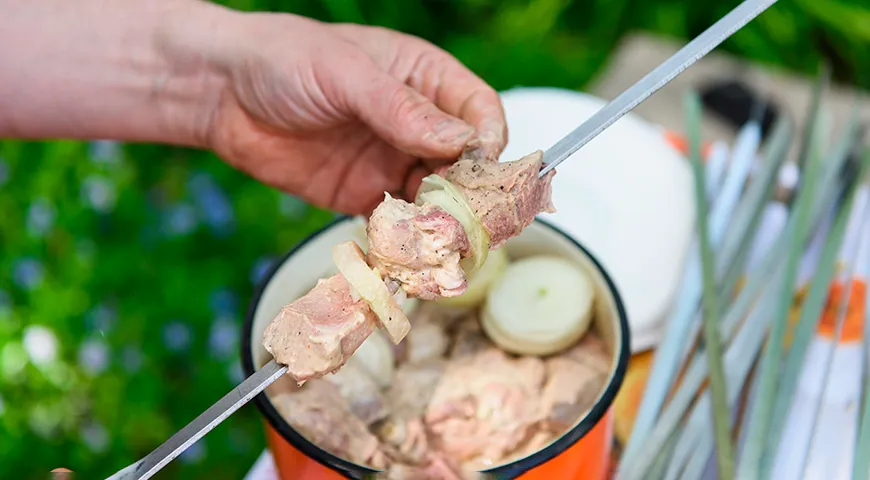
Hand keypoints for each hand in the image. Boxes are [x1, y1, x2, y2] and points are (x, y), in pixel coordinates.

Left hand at [161, 5, 506, 214]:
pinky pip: (396, 222)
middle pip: (466, 163)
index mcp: (423, 78)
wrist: (219, 94)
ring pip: (436, 198)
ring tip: (435, 242)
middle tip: (463, 221)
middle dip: (468, 193)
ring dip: (439, 222)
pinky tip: (404, 250)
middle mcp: (416, 123)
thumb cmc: (282, 59)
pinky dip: (404, 239)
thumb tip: (461, 142)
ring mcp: (392, 161)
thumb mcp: (344, 74)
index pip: (479, 111)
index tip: (479, 169)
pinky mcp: (363, 195)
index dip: (486, 141)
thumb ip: (400, 108)